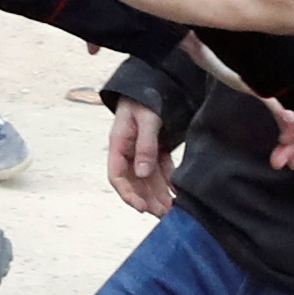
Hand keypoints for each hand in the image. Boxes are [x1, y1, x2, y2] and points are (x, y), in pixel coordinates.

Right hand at [103, 97, 174, 216]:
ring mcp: (141, 151)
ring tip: (170, 209)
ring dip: (158, 195)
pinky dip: (167, 182)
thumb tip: (142, 173)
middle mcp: (128, 152)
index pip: (117, 176)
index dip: (127, 194)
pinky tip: (176, 193)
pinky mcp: (155, 149)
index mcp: (118, 144)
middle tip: (162, 214)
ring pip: (147, 179)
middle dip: (147, 200)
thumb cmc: (144, 98)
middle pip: (134, 182)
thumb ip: (145, 146)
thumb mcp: (145, 119)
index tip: (140, 208)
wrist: (153, 81)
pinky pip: (160, 170)